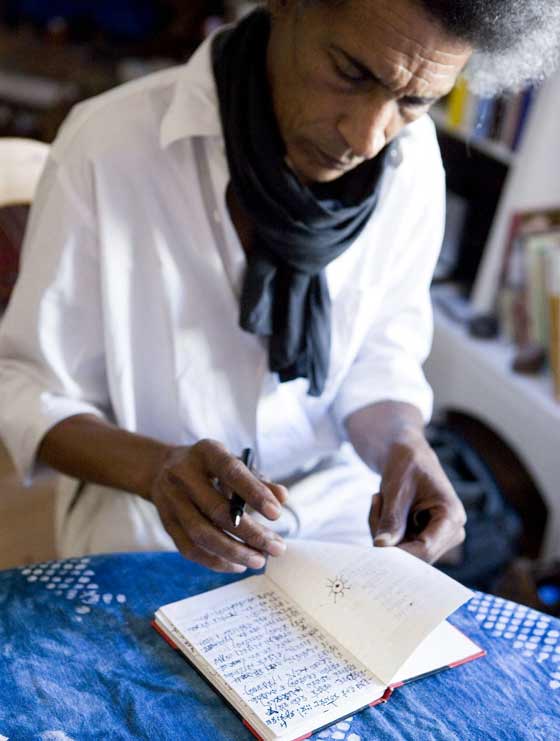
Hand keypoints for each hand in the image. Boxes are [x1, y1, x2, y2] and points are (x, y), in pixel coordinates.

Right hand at [151, 439, 287, 572]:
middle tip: (276, 547)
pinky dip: (215, 561)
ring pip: (201, 534)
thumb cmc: (211, 467)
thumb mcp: (234, 463)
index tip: (276, 514)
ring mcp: (170, 500)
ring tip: (259, 560)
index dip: (254, 493)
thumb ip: (258, 480)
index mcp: (205, 452)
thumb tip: (282, 497)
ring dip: (234, 552)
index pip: (231, 472)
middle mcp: (183, 474)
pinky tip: (238, 565)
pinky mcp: (166, 523)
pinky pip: (189, 549)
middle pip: (216, 510)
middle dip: (251, 533)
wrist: (164, 467)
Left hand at [369, 430, 465, 562]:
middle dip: (387, 535)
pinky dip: (382, 530)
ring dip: (381, 530)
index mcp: (452, 518)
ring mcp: (436, 539)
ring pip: (401, 553)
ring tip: (379, 499)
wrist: (408, 456)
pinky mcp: (421, 540)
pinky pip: (396, 547)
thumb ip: (392, 518)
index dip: (398, 552)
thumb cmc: (407, 466)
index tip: (375, 544)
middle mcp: (449, 534)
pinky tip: (382, 506)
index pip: (426, 549)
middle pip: (413, 555)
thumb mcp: (397, 489)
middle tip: (376, 501)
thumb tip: (381, 547)